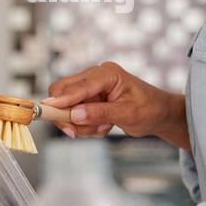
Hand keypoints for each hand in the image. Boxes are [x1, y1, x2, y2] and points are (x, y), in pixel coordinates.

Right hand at [45, 62, 190, 150]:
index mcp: (107, 73)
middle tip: (76, 132)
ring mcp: (90, 87)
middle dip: (68, 115)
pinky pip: (74, 114)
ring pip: (66, 107)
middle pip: (63, 91)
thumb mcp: (127, 114)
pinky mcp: (88, 98)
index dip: (62, 99)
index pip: (79, 85)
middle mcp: (95, 76)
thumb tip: (74, 115)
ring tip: (104, 128)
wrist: (158, 114)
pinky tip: (103, 126)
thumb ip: (99, 113)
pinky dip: (85, 125)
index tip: (47, 110)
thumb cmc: (149, 109)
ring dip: (81, 124)